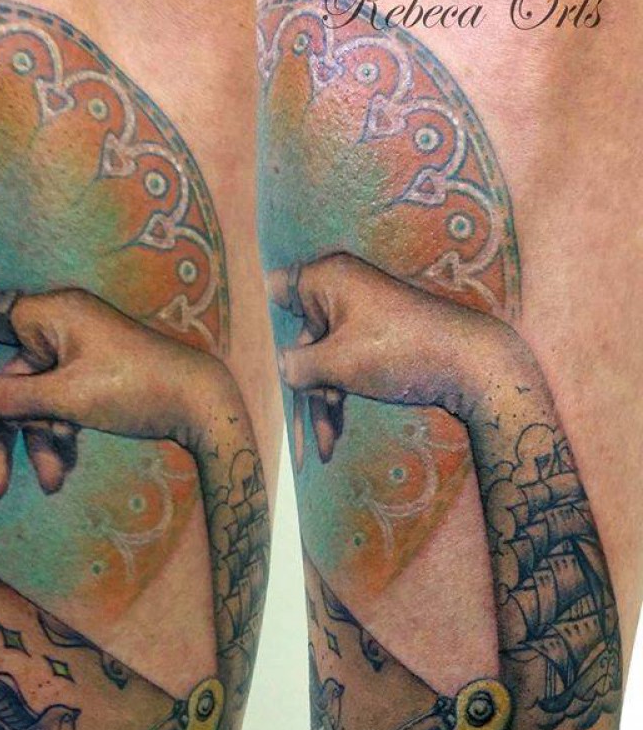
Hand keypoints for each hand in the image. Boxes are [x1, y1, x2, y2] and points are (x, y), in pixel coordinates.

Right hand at [0, 283, 229, 499]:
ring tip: (53, 482)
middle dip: (4, 436)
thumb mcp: (66, 400)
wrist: (205, 407)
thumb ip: (4, 396)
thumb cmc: (139, 389)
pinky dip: (58, 437)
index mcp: (50, 314)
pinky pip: (55, 406)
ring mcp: (73, 352)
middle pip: (6, 382)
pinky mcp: (87, 375)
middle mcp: (57, 327)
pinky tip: (68, 468)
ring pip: (31, 402)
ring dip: (38, 444)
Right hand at [267, 254, 528, 467]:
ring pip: (320, 360)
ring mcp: (357, 316)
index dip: (263, 321)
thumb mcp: (336, 364)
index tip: (258, 362)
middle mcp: (339, 291)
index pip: (276, 289)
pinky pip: (341, 365)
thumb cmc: (400, 353)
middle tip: (294, 438)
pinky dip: (336, 397)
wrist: (471, 366)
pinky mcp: (372, 339)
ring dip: (318, 404)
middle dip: (297, 389)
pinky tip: (333, 437)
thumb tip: (279, 369)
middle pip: (298, 339)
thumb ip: (295, 365)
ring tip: (323, 450)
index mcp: (327, 279)